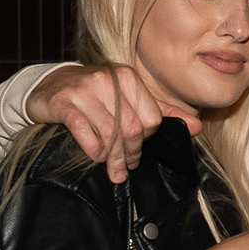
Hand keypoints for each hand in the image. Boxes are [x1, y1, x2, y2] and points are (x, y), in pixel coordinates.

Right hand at [27, 64, 198, 183]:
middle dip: (132, 152)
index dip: (148, 138)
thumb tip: (197, 127)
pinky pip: (85, 133)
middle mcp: (109, 81)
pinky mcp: (64, 103)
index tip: (141, 149)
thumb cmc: (96, 95)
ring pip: (110, 133)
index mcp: (129, 78)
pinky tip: (96, 156)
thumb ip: (163, 111)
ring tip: (115, 170)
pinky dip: (94, 150)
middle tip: (129, 165)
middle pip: (132, 128)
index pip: (151, 118)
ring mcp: (85, 90)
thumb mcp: (129, 98)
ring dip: (114, 157)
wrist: (51, 85)